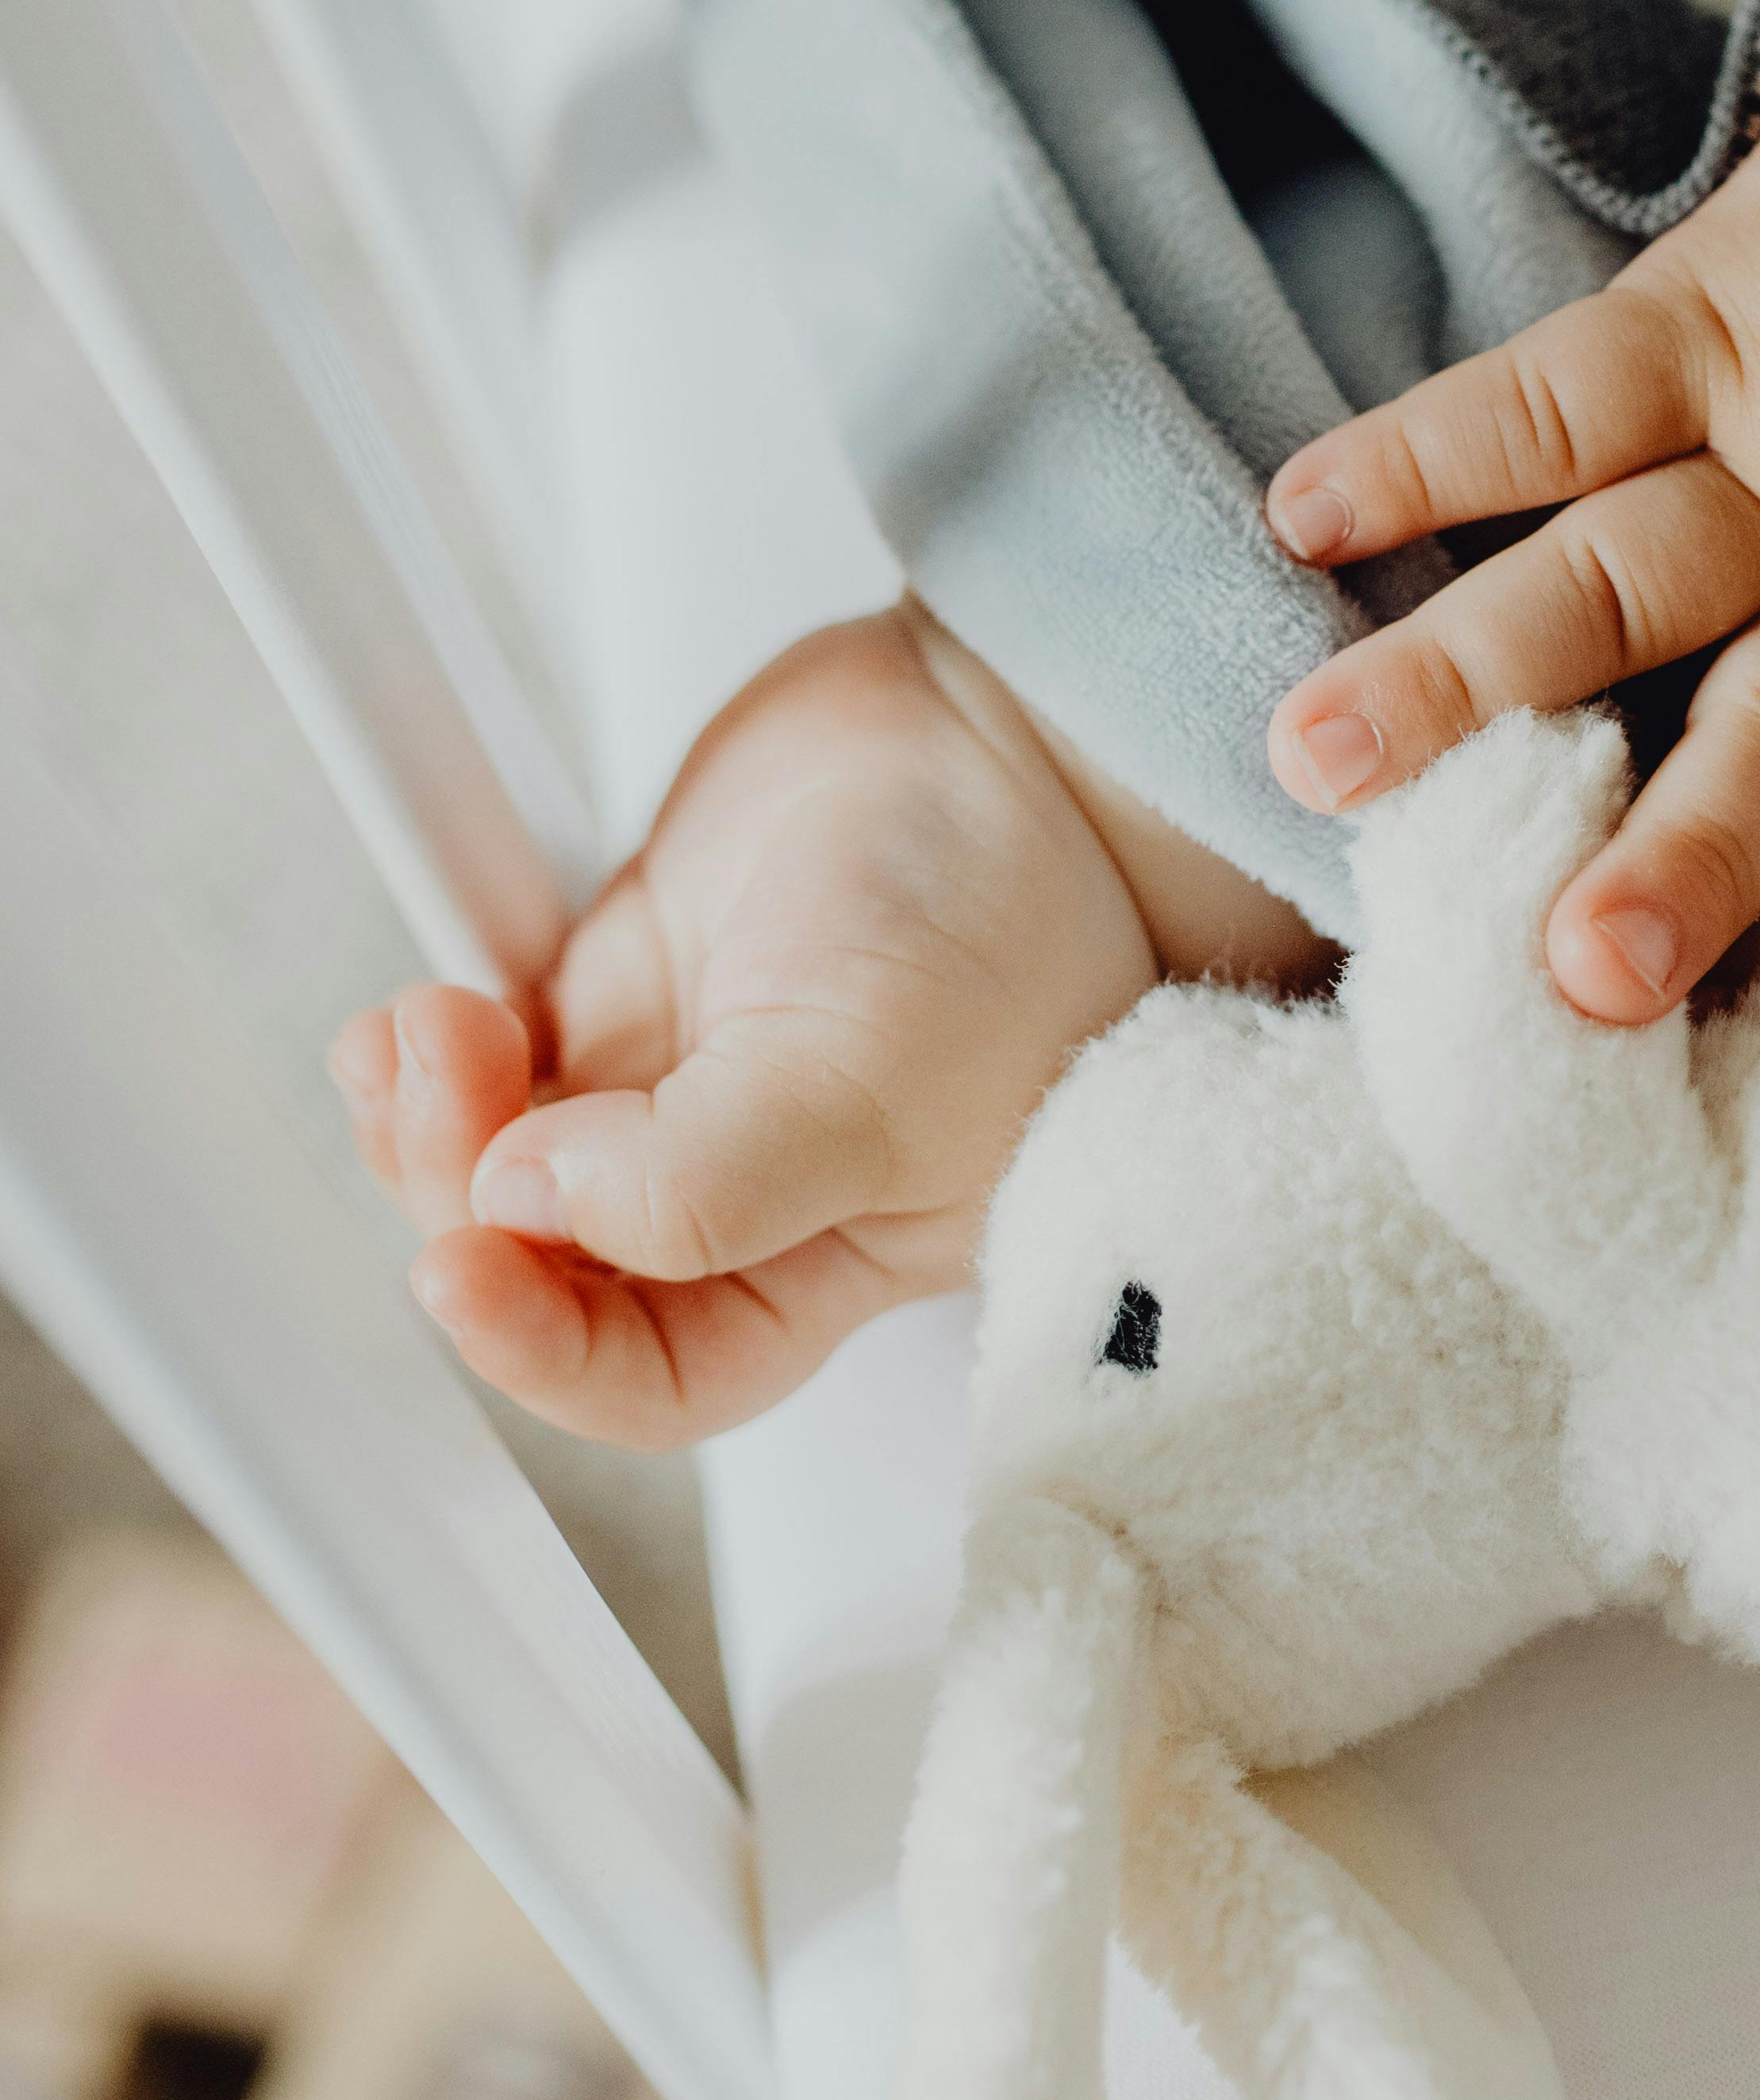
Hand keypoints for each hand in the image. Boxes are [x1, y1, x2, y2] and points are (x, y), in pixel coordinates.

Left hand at [332, 606, 1317, 1446]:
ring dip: (427, 1118)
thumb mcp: (871, 1086)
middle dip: (466, 1194)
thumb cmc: (1007, 910)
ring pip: (495, 1160)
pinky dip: (429, 1050)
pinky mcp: (628, 981)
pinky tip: (413, 1020)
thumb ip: (694, 1187)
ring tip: (425, 1030)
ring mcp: (673, 1084)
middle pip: (544, 1263)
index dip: (540, 1353)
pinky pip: (488, 1053)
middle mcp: (741, 1193)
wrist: (1003, 723)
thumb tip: (520, 1203)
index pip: (653, 1376)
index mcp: (825, 1263)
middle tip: (450, 1089)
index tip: (462, 1272)